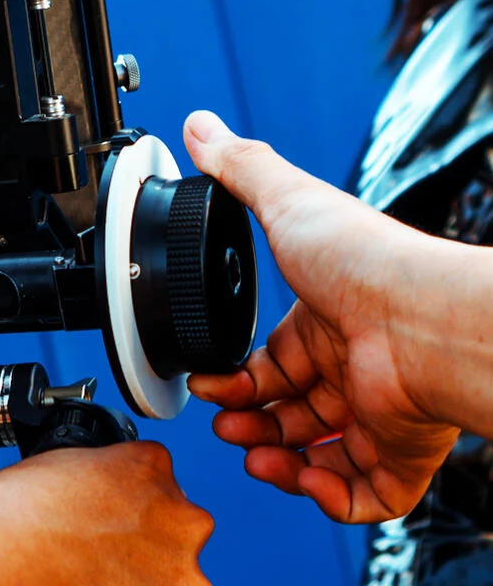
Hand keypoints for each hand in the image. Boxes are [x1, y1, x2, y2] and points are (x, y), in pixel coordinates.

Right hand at [182, 109, 459, 522]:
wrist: (421, 318)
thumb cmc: (363, 263)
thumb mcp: (287, 202)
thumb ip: (238, 168)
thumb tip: (200, 126)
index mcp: (320, 322)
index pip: (269, 363)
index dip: (234, 378)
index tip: (208, 383)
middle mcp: (349, 368)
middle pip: (286, 410)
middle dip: (246, 420)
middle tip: (225, 420)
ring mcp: (377, 414)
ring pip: (319, 455)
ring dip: (275, 457)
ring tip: (252, 450)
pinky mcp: (401, 455)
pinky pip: (364, 494)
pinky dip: (327, 495)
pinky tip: (298, 474)